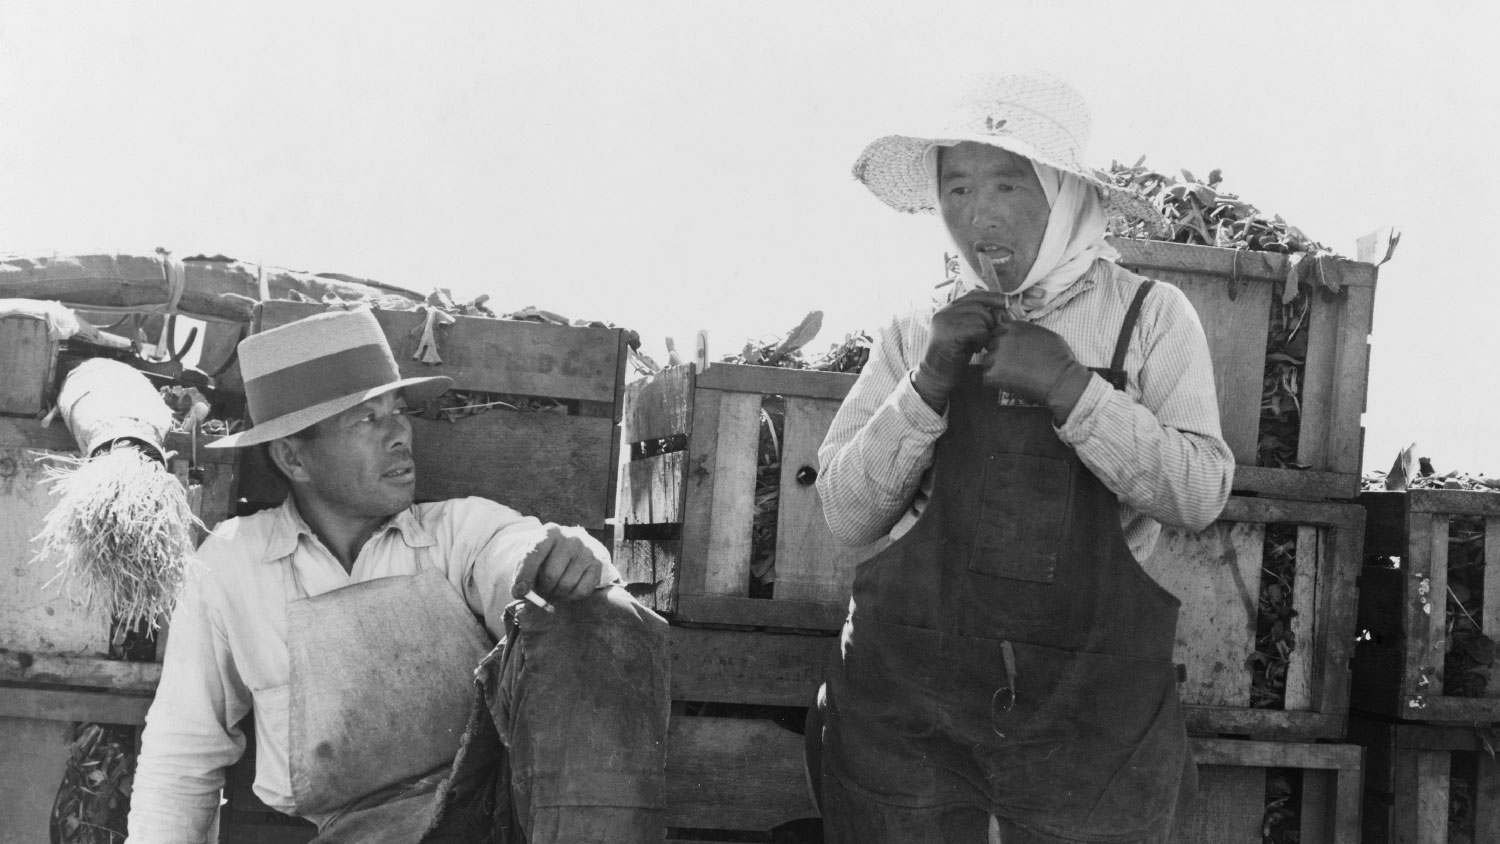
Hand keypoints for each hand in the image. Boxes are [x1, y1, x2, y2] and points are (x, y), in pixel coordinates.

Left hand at [510, 524, 605, 602]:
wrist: (573, 549)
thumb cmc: (548, 556)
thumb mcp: (533, 557)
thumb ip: (523, 573)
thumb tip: (521, 592)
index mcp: (550, 532)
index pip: (535, 553)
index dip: (525, 575)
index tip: (519, 591)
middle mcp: (571, 538)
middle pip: (551, 574)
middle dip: (543, 588)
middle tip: (541, 591)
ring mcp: (587, 550)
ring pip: (566, 584)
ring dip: (556, 594)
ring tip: (553, 590)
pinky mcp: (598, 564)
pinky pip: (582, 590)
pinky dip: (571, 597)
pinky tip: (567, 591)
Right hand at [915, 290, 1010, 409]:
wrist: (935, 377)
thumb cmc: (953, 358)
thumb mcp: (966, 334)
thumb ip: (978, 320)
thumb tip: (1001, 310)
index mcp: (947, 309)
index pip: (974, 295)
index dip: (992, 297)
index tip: (1006, 302)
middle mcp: (944, 311)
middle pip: (979, 305)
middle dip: (991, 320)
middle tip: (989, 336)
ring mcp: (944, 320)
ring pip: (980, 317)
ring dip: (986, 332)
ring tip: (978, 345)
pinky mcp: (948, 332)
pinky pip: (977, 329)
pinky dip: (982, 339)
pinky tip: (976, 349)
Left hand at [981, 322, 1093, 422]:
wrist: (1061, 380)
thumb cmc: (1059, 358)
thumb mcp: (1044, 334)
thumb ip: (1025, 331)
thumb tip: (1018, 334)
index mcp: (1013, 326)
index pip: (998, 332)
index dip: (1005, 343)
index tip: (1013, 352)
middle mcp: (1002, 337)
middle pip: (991, 346)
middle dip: (1000, 355)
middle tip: (1015, 366)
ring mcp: (995, 355)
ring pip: (987, 362)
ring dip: (996, 369)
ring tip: (1015, 376)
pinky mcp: (992, 373)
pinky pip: (986, 378)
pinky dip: (996, 383)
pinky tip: (1011, 384)